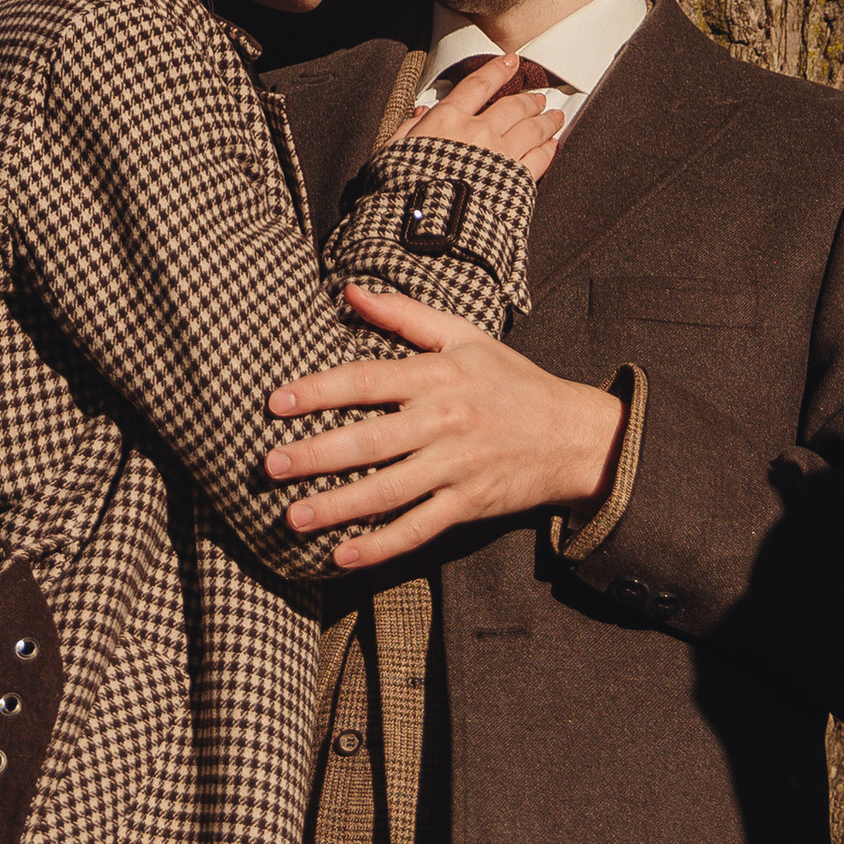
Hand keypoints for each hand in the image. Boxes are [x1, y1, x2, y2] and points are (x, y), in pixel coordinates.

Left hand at [264, 285, 624, 565]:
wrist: (574, 435)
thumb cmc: (512, 381)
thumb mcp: (465, 336)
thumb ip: (404, 314)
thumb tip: (349, 288)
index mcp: (439, 375)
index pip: (368, 379)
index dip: (319, 390)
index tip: (276, 403)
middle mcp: (445, 420)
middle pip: (370, 439)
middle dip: (316, 454)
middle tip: (269, 466)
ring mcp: (457, 466)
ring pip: (388, 490)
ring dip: (337, 506)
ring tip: (292, 518)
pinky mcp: (469, 504)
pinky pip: (418, 528)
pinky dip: (381, 545)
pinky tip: (342, 555)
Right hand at [389, 50, 563, 177]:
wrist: (428, 231)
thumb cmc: (405, 194)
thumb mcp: (393, 155)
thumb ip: (406, 131)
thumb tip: (419, 114)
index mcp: (446, 120)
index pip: (478, 84)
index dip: (497, 70)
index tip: (511, 61)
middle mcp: (478, 132)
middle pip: (513, 105)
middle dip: (529, 99)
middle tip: (538, 97)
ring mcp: (502, 156)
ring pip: (532, 128)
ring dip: (545, 120)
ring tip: (554, 116)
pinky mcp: (517, 181)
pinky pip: (540, 158)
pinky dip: (549, 148)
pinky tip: (553, 145)